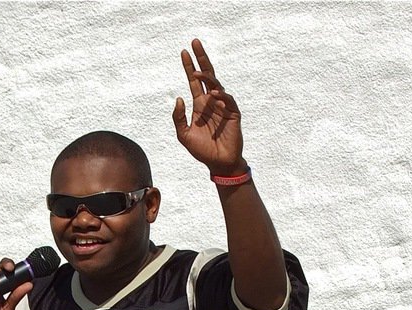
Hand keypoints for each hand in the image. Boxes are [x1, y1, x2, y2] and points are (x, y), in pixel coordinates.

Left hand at [172, 39, 243, 174]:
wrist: (219, 164)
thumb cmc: (202, 151)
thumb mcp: (184, 135)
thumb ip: (178, 118)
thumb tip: (179, 98)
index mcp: (200, 105)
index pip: (194, 81)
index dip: (189, 67)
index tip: (184, 52)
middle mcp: (211, 102)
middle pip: (207, 75)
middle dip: (200, 59)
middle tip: (194, 42)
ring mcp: (223, 106)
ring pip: (216, 84)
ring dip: (207, 77)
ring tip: (197, 73)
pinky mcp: (233, 114)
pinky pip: (228, 100)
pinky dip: (221, 96)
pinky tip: (213, 95)